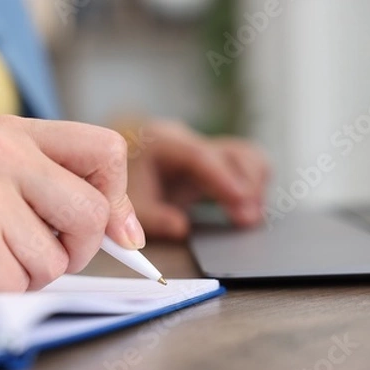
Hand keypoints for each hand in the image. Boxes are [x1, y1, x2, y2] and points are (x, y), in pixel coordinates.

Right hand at [0, 116, 143, 290]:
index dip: (118, 196)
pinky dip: (1, 293)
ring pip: (58, 260)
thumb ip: (54, 190)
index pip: (104, 150)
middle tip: (39, 252)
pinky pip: (22, 286)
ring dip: (29, 274)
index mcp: (8, 133)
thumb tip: (124, 231)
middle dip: (76, 248)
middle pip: (92, 213)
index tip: (118, 231)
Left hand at [125, 119, 269, 238]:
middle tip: (248, 219)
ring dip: (254, 184)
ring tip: (250, 217)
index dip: (222, 178)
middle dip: (245, 185)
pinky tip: (248, 208)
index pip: (199, 156)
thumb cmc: (122, 186)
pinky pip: (244, 164)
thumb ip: (153, 218)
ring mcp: (202, 148)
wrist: (114, 169)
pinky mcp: (212, 161)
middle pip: (231, 151)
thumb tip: (181, 228)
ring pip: (244, 154)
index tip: (240, 200)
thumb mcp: (131, 205)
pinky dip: (252, 184)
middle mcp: (187, 141)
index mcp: (161, 143)